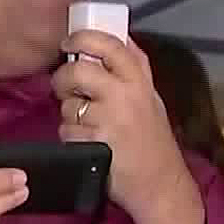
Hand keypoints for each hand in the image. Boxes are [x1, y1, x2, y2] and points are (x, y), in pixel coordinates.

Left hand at [53, 30, 204, 223]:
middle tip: (65, 87)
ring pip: (68, 105)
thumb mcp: (151, 99)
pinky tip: (88, 144)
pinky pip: (67, 131)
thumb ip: (132, 71)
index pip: (109, 44)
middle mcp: (126, 94)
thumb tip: (110, 42)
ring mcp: (110, 119)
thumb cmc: (154, 142)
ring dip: (70, 115)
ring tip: (88, 126)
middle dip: (63, 79)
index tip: (69, 43)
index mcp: (140, 80)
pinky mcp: (95, 142)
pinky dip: (71, 138)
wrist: (160, 185)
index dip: (83, 38)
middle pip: (78, 71)